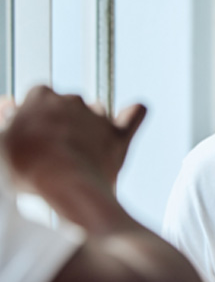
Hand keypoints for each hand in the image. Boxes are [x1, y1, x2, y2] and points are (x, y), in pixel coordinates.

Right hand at [0, 86, 146, 227]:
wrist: (65, 184)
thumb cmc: (28, 167)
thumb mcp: (2, 143)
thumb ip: (5, 120)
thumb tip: (8, 104)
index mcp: (41, 96)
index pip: (37, 97)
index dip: (35, 117)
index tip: (32, 137)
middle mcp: (72, 100)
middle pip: (67, 105)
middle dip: (62, 123)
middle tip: (54, 152)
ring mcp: (97, 116)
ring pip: (96, 112)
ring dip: (90, 127)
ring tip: (80, 154)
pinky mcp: (118, 136)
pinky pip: (133, 115)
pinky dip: (133, 113)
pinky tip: (134, 111)